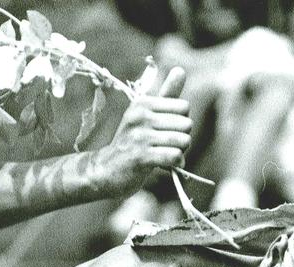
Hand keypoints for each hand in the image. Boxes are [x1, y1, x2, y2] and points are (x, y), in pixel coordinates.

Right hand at [97, 67, 191, 195]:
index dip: (181, 122)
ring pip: (183, 141)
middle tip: (165, 146)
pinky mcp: (141, 157)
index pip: (184, 107)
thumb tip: (181, 69)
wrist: (106, 170)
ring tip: (165, 156)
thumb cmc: (132, 142)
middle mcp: (140, 116)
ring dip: (180, 152)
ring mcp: (139, 137)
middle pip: (187, 124)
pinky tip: (167, 166)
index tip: (166, 131)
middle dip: (182, 139)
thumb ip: (166, 94)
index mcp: (143, 103)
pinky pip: (174, 156)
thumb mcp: (146, 115)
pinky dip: (176, 164)